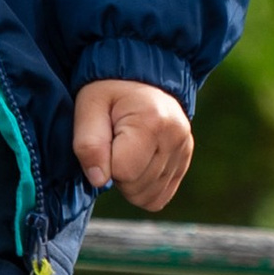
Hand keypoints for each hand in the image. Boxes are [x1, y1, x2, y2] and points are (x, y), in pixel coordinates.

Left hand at [73, 77, 192, 212]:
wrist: (137, 76)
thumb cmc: (108, 92)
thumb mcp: (88, 108)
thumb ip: (88, 144)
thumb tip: (99, 181)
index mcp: (152, 121)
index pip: (124, 172)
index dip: (105, 164)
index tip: (105, 141)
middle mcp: (175, 137)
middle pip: (137, 187)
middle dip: (117, 175)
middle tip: (113, 145)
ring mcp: (184, 150)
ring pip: (148, 197)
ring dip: (129, 183)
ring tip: (125, 152)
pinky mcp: (185, 160)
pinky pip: (160, 197)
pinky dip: (142, 189)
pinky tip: (136, 164)